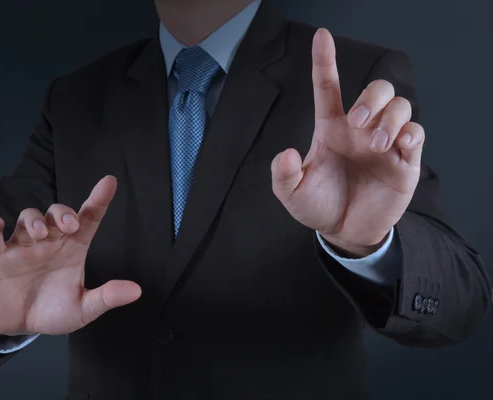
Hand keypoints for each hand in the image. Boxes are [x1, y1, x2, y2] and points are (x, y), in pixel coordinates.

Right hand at [0, 176, 141, 335]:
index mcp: (73, 248)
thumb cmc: (53, 312)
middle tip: (70, 227)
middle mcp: (49, 241)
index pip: (88, 218)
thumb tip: (136, 291)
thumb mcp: (83, 308)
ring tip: (40, 235)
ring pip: (29, 218)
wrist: (18, 327)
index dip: (99, 199)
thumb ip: (106, 297)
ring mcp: (22, 246)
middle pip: (57, 213)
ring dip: (34, 220)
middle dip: (64, 213)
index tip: (109, 182)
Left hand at [271, 28, 424, 256]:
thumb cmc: (319, 206)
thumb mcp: (291, 194)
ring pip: (400, 106)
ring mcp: (384, 143)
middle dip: (370, 98)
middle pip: (376, 90)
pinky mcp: (405, 161)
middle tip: (357, 122)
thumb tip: (285, 153)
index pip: (329, 88)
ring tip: (376, 144)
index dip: (325, 61)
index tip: (322, 36)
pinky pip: (417, 133)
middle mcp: (359, 130)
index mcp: (331, 129)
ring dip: (390, 117)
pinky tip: (399, 145)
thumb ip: (283, 175)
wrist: (344, 232)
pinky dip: (412, 132)